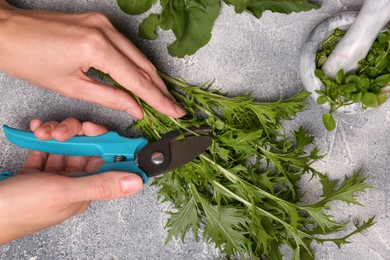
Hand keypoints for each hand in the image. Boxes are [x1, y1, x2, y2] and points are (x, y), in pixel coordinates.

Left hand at [0, 2, 184, 118]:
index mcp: (97, 48)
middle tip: (174, 107)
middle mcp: (105, 31)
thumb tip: (135, 108)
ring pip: (138, 55)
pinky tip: (143, 79)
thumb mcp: (71, 87)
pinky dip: (137, 65)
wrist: (7, 33)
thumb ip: (109, 98)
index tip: (175, 111)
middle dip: (161, 90)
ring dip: (151, 78)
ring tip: (162, 98)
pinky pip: (126, 47)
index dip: (159, 100)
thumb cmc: (30, 59)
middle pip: (144, 66)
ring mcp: (103, 23)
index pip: (138, 80)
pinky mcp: (99, 22)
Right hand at [0, 118, 142, 244]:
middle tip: (61, 130)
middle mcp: (72, 184)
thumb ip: (101, 185)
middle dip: (74, 134)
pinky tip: (35, 132)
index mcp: (85, 191)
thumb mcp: (64, 191)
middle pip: (84, 150)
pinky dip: (40, 139)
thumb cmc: (21, 208)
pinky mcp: (35, 172)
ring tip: (42, 132)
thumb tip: (136, 182)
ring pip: (65, 147)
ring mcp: (53, 178)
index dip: (104, 142)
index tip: (96, 128)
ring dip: (55, 134)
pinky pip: (45, 150)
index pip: (105, 162)